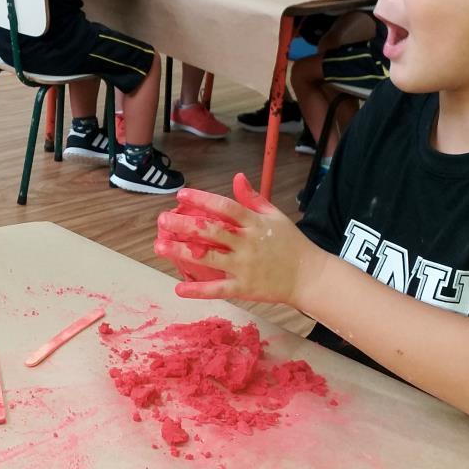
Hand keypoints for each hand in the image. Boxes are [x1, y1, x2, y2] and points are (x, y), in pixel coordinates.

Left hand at [153, 173, 322, 303]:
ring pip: (209, 258)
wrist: (309, 277)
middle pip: (211, 231)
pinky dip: (198, 291)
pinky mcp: (245, 288)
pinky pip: (218, 289)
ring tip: (159, 246)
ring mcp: (245, 266)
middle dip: (184, 225)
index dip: (202, 199)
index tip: (181, 195)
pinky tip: (178, 288)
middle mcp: (248, 243)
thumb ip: (253, 198)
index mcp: (255, 223)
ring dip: (182, 252)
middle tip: (162, 220)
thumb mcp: (275, 216)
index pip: (225, 207)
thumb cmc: (291, 244)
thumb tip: (237, 177)